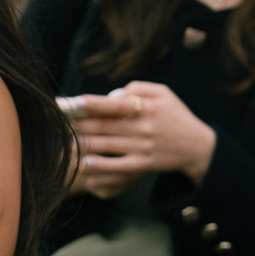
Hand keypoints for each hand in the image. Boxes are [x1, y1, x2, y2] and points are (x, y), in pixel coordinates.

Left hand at [68, 82, 218, 185]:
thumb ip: (138, 88)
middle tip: (56, 123)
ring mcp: (142, 147)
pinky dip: (101, 165)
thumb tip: (112, 95)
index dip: (86, 105)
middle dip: (77, 124)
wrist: (198, 147)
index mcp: (145, 107)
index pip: (110, 105)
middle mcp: (142, 127)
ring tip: (63, 141)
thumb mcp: (164, 93)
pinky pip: (118, 166)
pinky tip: (84, 163)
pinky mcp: (144, 165)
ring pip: (106, 145)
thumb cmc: (176, 116)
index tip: (66, 104)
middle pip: (103, 125)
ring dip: (83, 144)